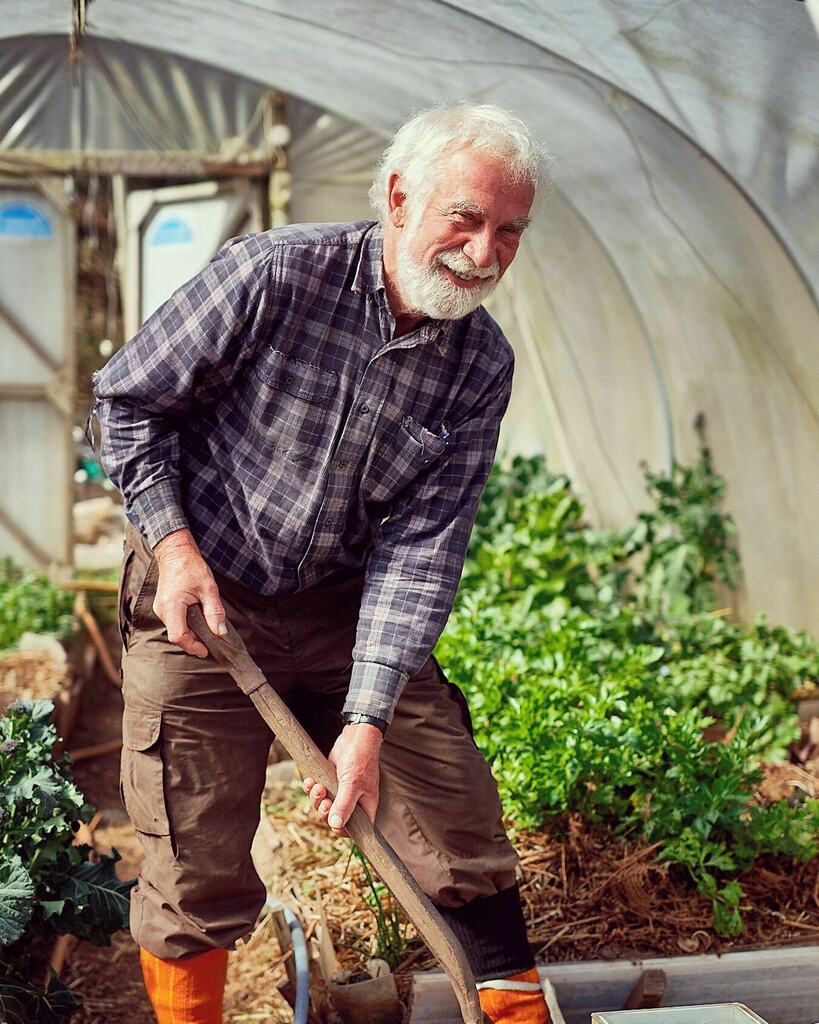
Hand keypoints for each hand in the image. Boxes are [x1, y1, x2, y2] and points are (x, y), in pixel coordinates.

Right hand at [152, 528, 226, 657]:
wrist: (175, 552)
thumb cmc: (191, 567)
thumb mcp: (208, 589)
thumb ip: (214, 612)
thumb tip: (220, 632)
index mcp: (171, 606)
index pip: (179, 636)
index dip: (193, 646)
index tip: (207, 651)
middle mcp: (162, 610)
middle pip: (177, 636)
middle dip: (194, 642)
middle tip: (211, 643)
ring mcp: (160, 609)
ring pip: (175, 629)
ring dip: (191, 634)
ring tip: (207, 631)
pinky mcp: (162, 606)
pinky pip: (174, 622)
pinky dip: (186, 625)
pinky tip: (199, 622)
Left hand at [303, 723, 382, 835]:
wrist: (355, 737)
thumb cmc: (360, 759)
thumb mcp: (352, 784)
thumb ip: (344, 805)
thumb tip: (335, 824)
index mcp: (365, 806)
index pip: (353, 829)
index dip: (340, 829)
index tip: (332, 821)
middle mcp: (353, 801)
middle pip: (334, 818)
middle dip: (325, 811)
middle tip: (325, 800)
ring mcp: (340, 792)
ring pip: (324, 805)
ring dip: (317, 798)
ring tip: (318, 786)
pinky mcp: (330, 781)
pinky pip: (318, 792)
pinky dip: (312, 788)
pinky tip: (311, 781)